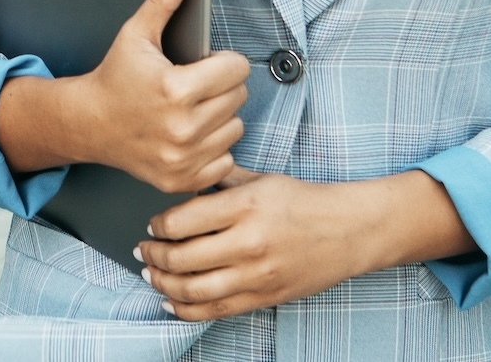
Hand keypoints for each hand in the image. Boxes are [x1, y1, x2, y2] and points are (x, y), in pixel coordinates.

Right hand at [0, 0, 249, 191]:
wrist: (88, 124)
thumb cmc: (114, 77)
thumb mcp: (136, 34)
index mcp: (175, 90)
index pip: (236, 69)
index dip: (224, 61)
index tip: (208, 62)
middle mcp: (182, 128)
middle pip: (238, 97)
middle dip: (222, 86)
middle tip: (197, 84)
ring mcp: (182, 159)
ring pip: (235, 128)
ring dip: (221, 117)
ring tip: (193, 108)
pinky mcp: (181, 179)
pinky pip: (224, 160)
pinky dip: (214, 148)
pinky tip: (192, 135)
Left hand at [136, 167, 371, 320]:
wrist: (346, 231)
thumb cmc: (305, 201)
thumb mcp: (264, 178)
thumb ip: (224, 179)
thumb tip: (189, 180)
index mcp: (246, 205)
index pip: (184, 220)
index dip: (159, 225)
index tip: (153, 223)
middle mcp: (248, 242)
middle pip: (182, 257)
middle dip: (154, 254)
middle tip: (143, 249)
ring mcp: (255, 275)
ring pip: (193, 290)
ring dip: (164, 283)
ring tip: (152, 273)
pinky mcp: (262, 298)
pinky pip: (214, 311)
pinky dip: (185, 310)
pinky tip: (171, 300)